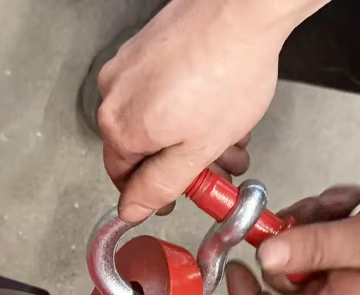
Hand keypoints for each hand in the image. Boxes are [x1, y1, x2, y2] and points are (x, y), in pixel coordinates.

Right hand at [97, 0, 321, 221]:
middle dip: (182, 164)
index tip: (182, 195)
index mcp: (119, 127)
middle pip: (141, 149)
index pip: (124, 180)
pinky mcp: (147, 45)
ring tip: (229, 138)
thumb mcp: (195, 152)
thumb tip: (131, 210)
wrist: (245, 7)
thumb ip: (158, 187)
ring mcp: (129, 65)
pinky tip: (218, 105)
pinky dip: (187, 105)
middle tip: (217, 168)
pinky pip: (161, 89)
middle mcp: (114, 93)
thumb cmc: (227, 72)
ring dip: (191, 137)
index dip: (155, 194)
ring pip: (155, 119)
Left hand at [226, 185, 359, 294]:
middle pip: (287, 277)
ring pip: (310, 251)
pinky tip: (357, 198)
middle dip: (288, 239)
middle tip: (305, 212)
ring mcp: (357, 275)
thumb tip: (264, 257)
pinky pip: (336, 237)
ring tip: (342, 202)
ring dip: (314, 220)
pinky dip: (338, 214)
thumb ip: (310, 248)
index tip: (238, 264)